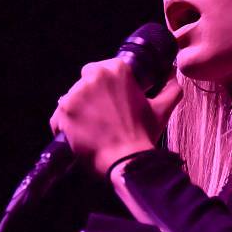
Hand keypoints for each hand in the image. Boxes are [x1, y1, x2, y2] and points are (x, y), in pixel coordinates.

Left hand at [50, 58, 182, 174]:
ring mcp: (75, 94)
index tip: (111, 101)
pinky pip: (59, 118)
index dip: (106, 87)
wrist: (127, 161)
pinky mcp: (63, 113)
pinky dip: (66, 127)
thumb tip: (173, 75)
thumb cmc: (143, 134)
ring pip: (72, 99)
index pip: (102, 69)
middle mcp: (93, 77)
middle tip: (104, 115)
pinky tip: (81, 137)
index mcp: (117, 70)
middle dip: (91, 96)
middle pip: (84, 82)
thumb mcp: (162, 109)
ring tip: (93, 129)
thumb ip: (171, 88)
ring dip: (79, 111)